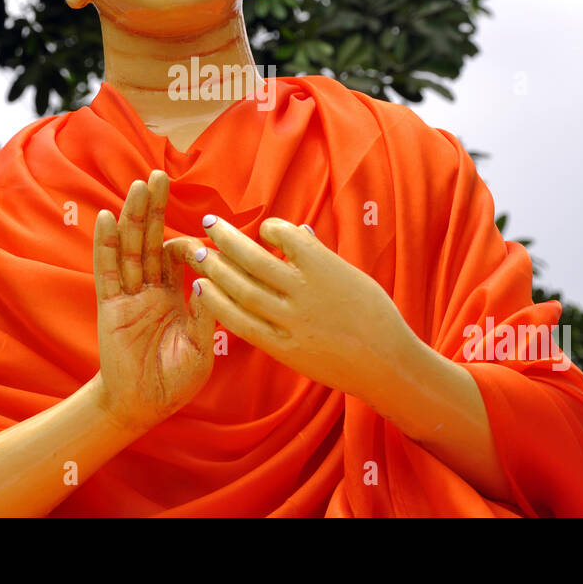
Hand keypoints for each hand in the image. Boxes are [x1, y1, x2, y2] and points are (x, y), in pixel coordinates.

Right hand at [92, 170, 215, 431]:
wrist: (145, 406)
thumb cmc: (176, 379)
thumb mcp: (202, 346)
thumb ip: (207, 314)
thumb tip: (209, 280)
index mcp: (174, 296)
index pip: (178, 256)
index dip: (188, 241)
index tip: (204, 233)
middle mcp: (149, 289)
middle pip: (150, 240)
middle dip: (155, 208)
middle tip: (159, 175)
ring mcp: (128, 295)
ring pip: (131, 248)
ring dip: (134, 216)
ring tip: (139, 185)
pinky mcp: (110, 305)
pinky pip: (108, 270)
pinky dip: (106, 244)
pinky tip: (108, 217)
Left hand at [182, 216, 411, 399]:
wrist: (386, 362)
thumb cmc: (374, 314)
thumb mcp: (351, 275)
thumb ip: (319, 255)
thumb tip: (296, 233)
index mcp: (323, 266)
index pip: (284, 234)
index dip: (268, 228)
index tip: (262, 228)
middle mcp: (302, 290)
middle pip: (253, 259)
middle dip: (226, 238)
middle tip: (208, 221)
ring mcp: (291, 320)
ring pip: (242, 289)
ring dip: (215, 269)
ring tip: (196, 252)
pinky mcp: (283, 347)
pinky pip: (243, 323)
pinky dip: (218, 305)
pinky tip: (202, 290)